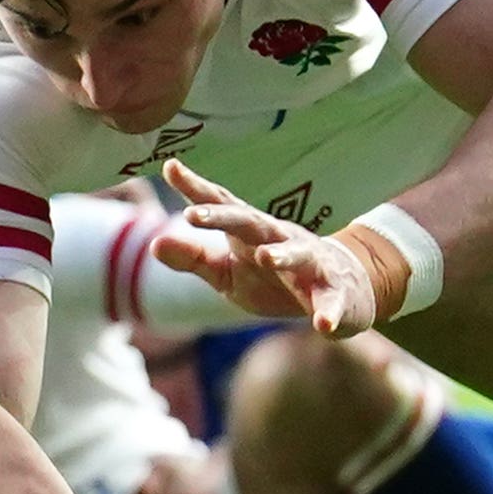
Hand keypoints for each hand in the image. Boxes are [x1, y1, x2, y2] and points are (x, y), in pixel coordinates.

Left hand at [150, 164, 390, 334]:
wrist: (340, 287)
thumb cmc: (273, 277)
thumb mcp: (227, 272)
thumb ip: (194, 259)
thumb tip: (152, 243)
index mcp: (249, 233)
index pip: (221, 206)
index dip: (196, 188)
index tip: (170, 167)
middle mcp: (279, 239)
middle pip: (252, 223)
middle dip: (223, 218)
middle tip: (192, 215)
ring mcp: (310, 262)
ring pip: (298, 254)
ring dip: (283, 254)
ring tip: (265, 257)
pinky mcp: (334, 290)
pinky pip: (332, 300)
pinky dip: (329, 311)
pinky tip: (323, 326)